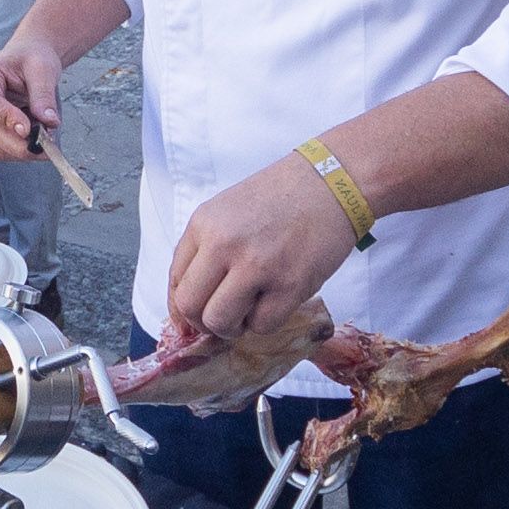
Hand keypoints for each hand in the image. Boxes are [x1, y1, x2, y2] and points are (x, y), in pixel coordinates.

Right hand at [0, 33, 64, 164]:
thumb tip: (49, 123)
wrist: (29, 60)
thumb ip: (43, 95)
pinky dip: (24, 151)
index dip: (7, 119)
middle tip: (49, 143)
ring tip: (47, 138)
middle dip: (21, 143)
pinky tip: (39, 140)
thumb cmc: (32, 58)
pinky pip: (4, 151)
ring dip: (23, 150)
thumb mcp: (43, 68)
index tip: (29, 129)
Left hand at [166, 152, 356, 340]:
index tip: (195, 318)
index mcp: (204, 223)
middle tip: (225, 316)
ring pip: (220, 322)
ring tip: (250, 310)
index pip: (175, 280)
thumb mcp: (228, 209)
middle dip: (204, 322)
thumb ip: (207, 247)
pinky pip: (262, 326)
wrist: (332, 182)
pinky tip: (275, 301)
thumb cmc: (282, 195)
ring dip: (232, 327)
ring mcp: (256, 266)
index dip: (181, 308)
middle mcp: (223, 244)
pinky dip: (266, 322)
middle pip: (190, 307)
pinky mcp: (290, 285)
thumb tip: (190, 300)